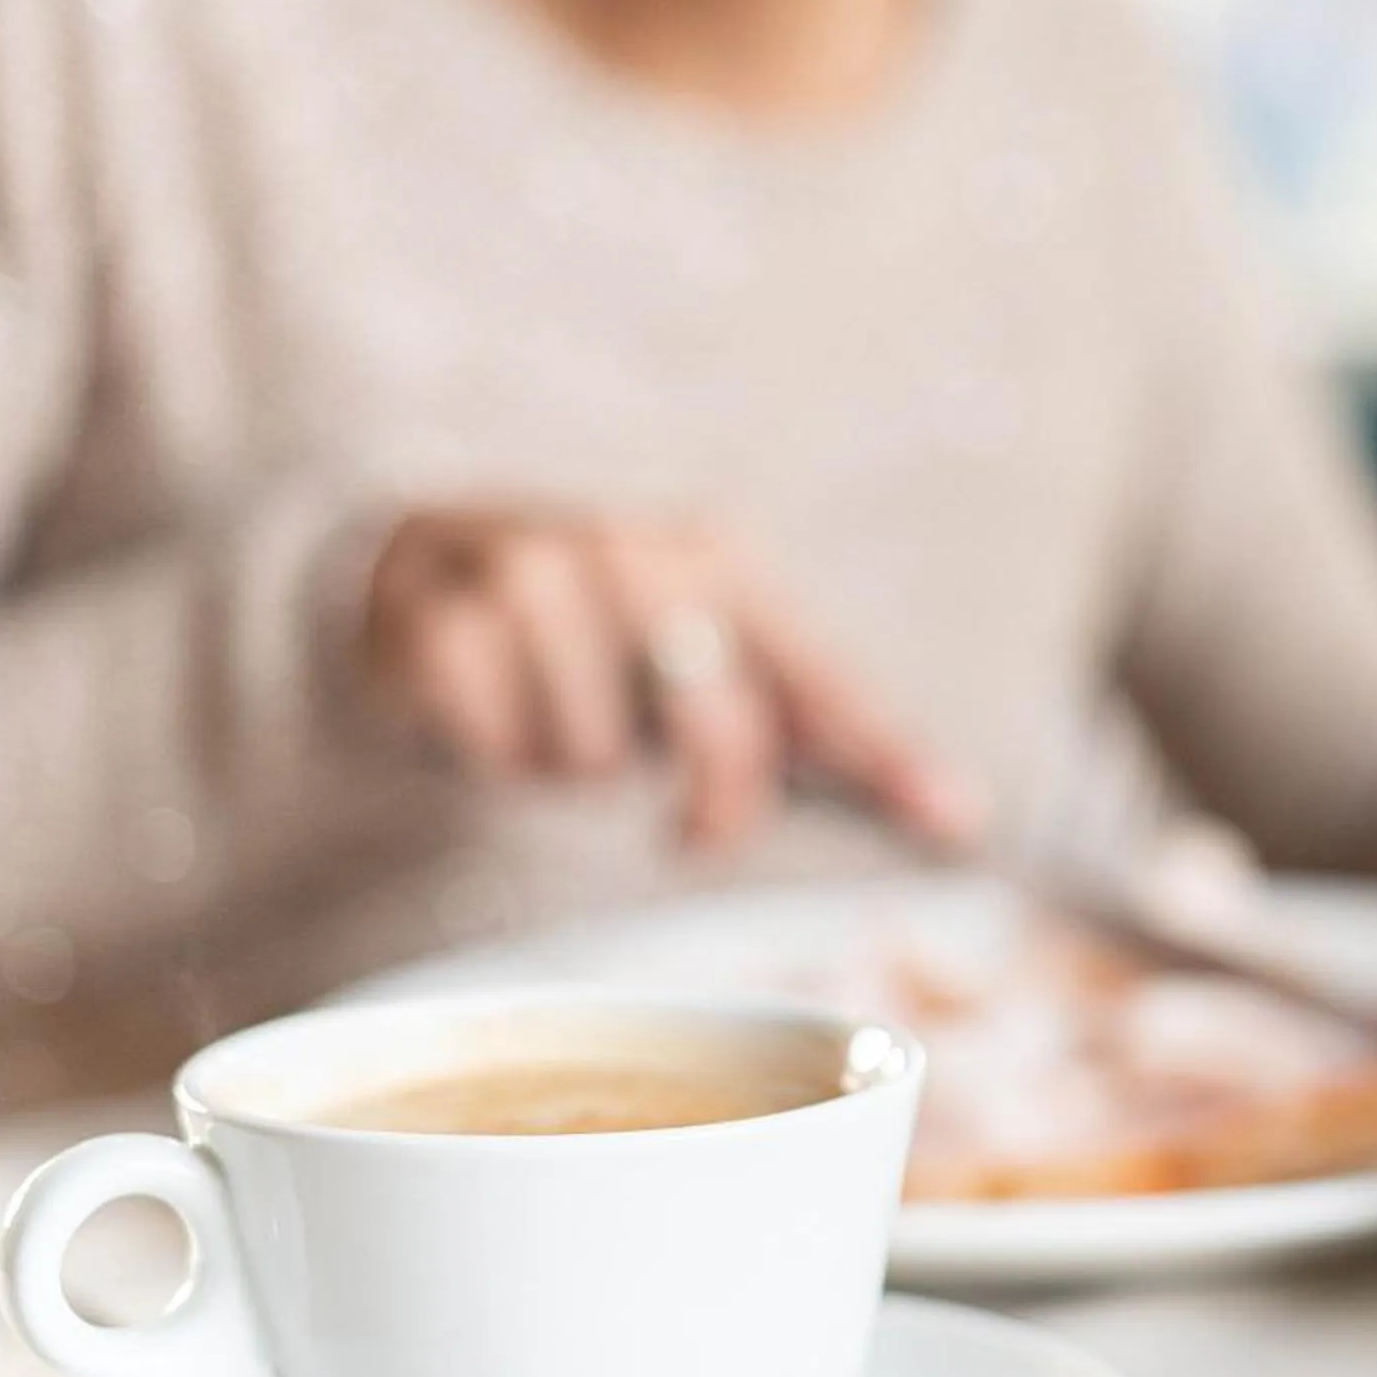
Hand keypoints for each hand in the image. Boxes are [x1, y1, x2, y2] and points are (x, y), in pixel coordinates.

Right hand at [358, 505, 976, 850]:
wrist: (413, 565)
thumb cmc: (595, 639)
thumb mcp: (707, 662)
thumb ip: (827, 734)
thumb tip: (964, 816)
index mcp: (716, 558)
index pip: (817, 677)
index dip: (884, 755)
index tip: (956, 821)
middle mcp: (629, 550)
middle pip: (711, 727)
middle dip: (708, 798)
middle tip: (688, 826)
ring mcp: (524, 572)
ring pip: (588, 753)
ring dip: (574, 768)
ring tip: (559, 722)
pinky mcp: (430, 616)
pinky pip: (492, 745)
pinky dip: (494, 756)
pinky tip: (488, 711)